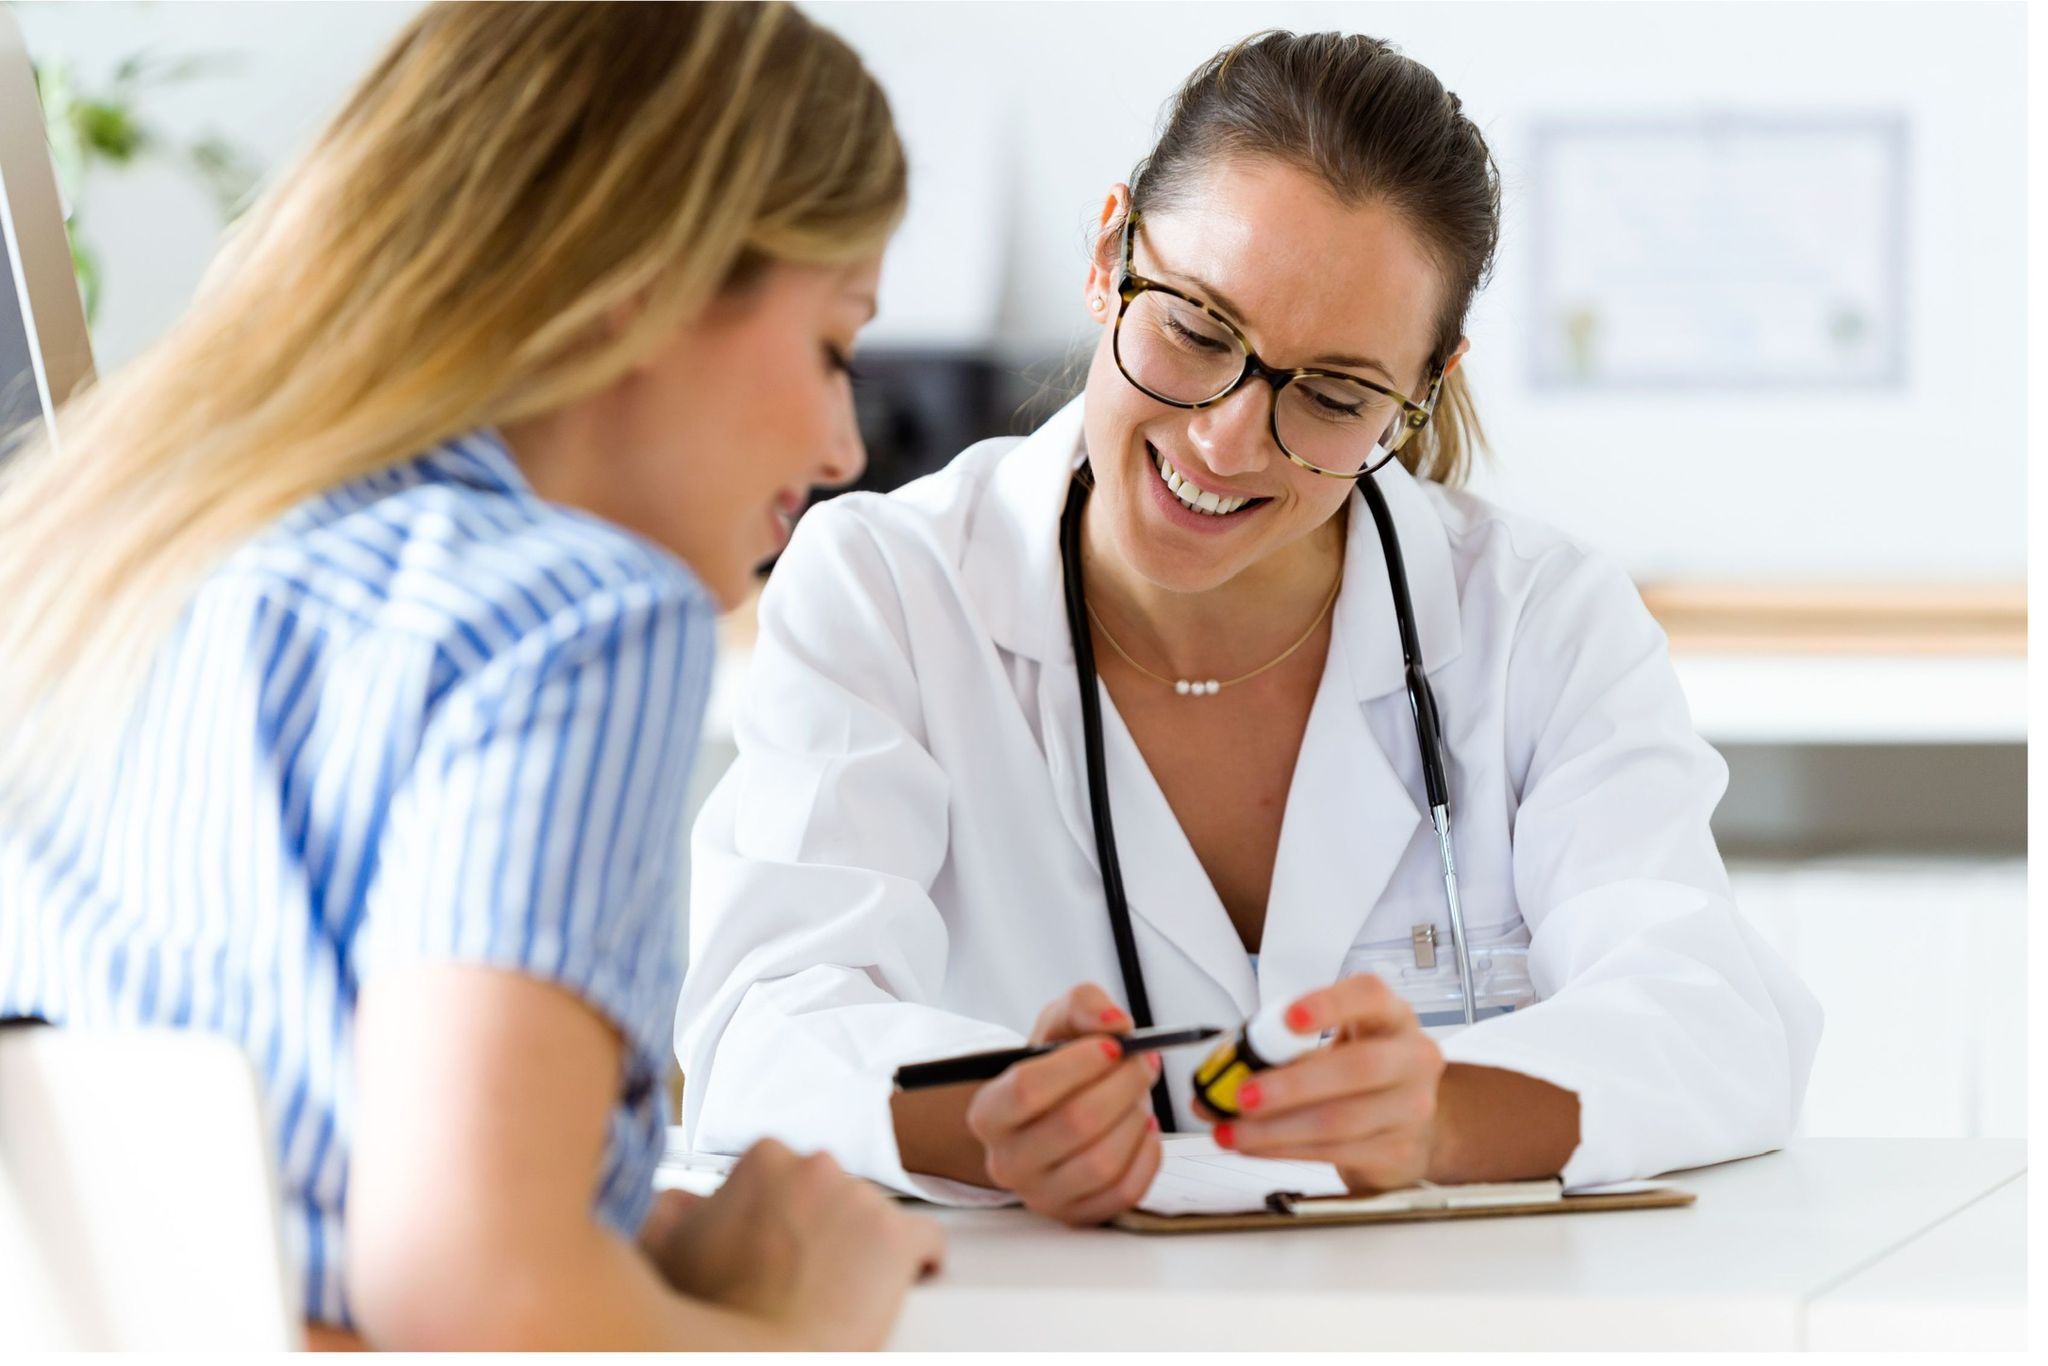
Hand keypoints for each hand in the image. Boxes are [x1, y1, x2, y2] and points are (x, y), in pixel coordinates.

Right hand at [638, 1138, 943, 1349]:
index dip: (781, 1218)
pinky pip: (925, 1242)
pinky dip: (917, 1264)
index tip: (776, 1247)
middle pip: (832, 1193)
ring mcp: (862, 1199)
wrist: (759, 1357)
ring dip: (861, 1249)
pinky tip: (904, 1285)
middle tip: (802, 1276)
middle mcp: (817, 1166)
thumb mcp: (668, 1247)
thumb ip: (675, 1208)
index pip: (788, 1176)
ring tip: (837, 1293)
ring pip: (873, 1218)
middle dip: (822, 1229)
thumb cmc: (712, 1312)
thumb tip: (684, 1200)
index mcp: (764, 1159)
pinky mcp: (901, 1238)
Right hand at [962, 982, 1163, 1224]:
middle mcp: (1006, 1161)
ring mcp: (1041, 1195)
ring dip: (1135, 1119)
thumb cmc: (1055, 1068)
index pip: (1027, 1090)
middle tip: (1142, 1062)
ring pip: (1101, 1163)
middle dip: (1121, 1086)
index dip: (1078, 1064)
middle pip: (1073, 1125)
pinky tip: (1144, 1129)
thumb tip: (1115, 1023)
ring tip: (1139, 1095)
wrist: (1055, 1112)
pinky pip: (1124, 1192)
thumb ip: (1084, 1005)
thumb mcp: (1060, 1022)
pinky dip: (1147, 1156)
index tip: (1113, 1045)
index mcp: (989, 1111)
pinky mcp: (1077, 1215)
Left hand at [1209, 974, 1445, 1192]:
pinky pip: (1335, 1152)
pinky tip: (1256, 1146)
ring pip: (1341, 1120)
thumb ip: (1275, 1055)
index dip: (1330, 1004)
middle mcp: (1411, 1058)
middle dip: (1292, 1084)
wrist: (1406, 1126)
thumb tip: (1210, 1086)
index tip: (1289, 1017)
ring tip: (1232, 1131)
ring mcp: (1411, 1109)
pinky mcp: (1398, 1152)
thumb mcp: (1327, 1047)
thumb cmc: (1356, 1077)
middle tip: (1242, 1096)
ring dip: (1276, 1128)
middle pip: (1359, 1067)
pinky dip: (1286, 1150)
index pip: (1369, 996)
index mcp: (1390, 1017)